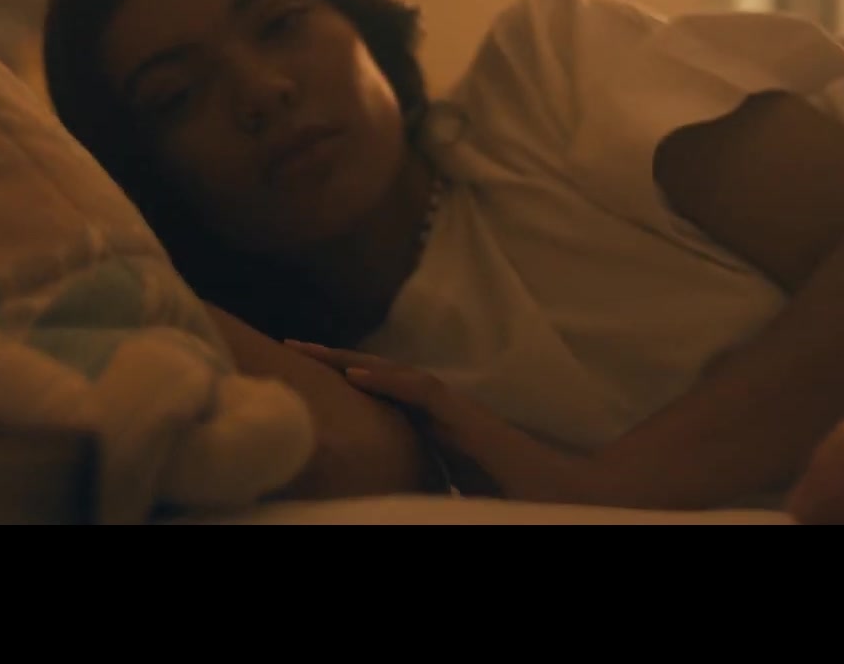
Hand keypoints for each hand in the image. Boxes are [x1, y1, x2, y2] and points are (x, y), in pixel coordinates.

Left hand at [284, 340, 514, 496]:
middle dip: (333, 359)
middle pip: (378, 374)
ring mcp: (451, 410)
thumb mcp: (440, 489)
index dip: (339, 381)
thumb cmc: (504, 495)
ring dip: (351, 360)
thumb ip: (412, 480)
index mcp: (426, 426)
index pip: (376, 395)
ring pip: (395, 373)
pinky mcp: (465, 418)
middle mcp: (436, 410)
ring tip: (311, 351)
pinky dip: (387, 381)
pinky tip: (355, 376)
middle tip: (289, 346)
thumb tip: (374, 498)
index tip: (300, 376)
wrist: (554, 494)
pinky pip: (421, 391)